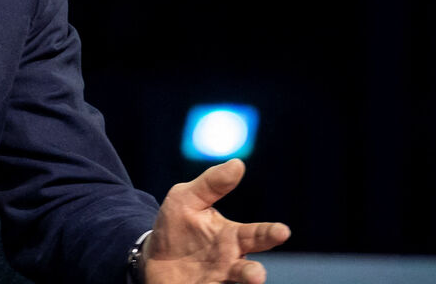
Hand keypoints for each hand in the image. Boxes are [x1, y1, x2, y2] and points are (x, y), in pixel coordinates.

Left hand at [140, 159, 289, 283]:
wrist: (153, 257)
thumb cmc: (176, 226)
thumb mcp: (187, 198)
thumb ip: (212, 184)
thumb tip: (238, 163)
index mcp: (231, 237)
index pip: (257, 234)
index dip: (270, 233)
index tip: (283, 231)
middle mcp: (229, 262)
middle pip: (249, 270)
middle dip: (254, 273)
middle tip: (258, 275)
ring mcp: (217, 281)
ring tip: (247, 283)